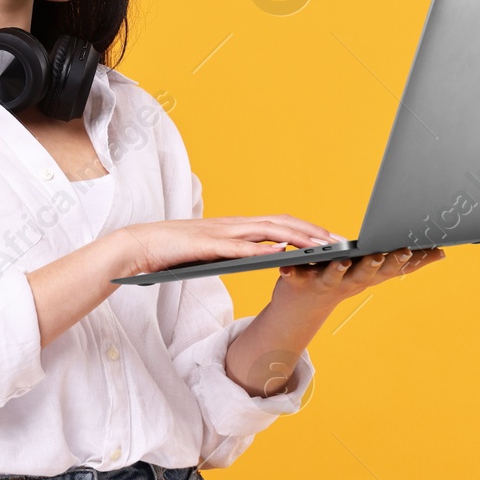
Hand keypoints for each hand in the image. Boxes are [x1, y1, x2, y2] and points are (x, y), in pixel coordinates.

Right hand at [110, 214, 341, 278]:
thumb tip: (268, 256)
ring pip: (267, 231)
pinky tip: (280, 254)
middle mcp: (233, 225)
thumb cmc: (174, 253)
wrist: (140, 246)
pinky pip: (240, 247)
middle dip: (311, 232)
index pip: (278, 224)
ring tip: (320, 245)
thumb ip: (238, 252)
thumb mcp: (214, 253)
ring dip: (296, 238)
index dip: (306, 229)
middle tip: (339, 242)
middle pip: (281, 223)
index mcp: (235, 227)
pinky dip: (263, 249)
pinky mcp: (208, 246)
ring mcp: (221, 233)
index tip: (329, 238)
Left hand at [275, 246, 444, 307]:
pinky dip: (292, 272)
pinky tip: (287, 266)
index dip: (411, 260)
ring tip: (341, 261)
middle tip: (386, 253)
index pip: (393, 267)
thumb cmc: (343, 279)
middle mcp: (349, 283)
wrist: (302, 309)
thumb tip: (441, 252)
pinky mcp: (299, 284)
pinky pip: (295, 277)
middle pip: (367, 274)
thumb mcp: (374, 270)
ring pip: (334, 278)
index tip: (428, 249)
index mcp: (368, 275)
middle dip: (377, 264)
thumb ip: (402, 261)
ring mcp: (325, 285)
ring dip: (339, 270)